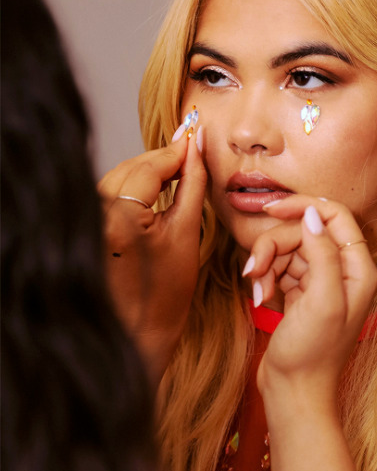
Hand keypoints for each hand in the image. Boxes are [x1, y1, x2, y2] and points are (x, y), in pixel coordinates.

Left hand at [98, 130, 206, 383]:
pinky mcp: (85, 226)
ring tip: (177, 170)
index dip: (177, 151)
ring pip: (119, 176)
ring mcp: (86, 220)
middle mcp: (95, 214)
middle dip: (163, 158)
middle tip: (192, 151)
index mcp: (121, 216)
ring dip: (148, 170)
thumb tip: (198, 148)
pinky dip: (133, 185)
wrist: (139, 332)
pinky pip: (110, 192)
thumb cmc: (167, 294)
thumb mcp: (187, 233)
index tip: (196, 138)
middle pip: (132, 166)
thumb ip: (193, 184)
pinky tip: (153, 187)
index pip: (150, 166)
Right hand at [243, 195, 376, 410]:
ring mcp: (321, 281)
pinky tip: (261, 298)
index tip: (271, 210)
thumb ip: (321, 253)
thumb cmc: (312, 353)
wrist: (294, 391)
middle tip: (255, 270)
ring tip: (258, 291)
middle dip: (274, 246)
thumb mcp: (322, 300)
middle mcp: (343, 271)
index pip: (334, 216)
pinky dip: (266, 277)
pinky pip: (280, 267)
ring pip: (287, 248)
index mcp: (358, 269)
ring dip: (266, 264)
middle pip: (303, 232)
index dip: (302, 208)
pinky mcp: (301, 291)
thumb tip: (311, 215)